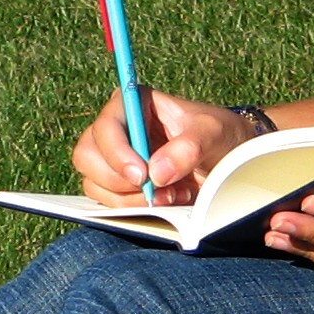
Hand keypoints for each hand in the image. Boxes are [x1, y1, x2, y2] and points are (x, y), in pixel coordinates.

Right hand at [70, 88, 257, 206]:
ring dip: (130, 199)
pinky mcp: (117, 185)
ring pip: (94, 183)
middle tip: (153, 191)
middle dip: (118, 180)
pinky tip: (166, 200)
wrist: (226, 159)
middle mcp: (116, 130)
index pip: (106, 126)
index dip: (117, 152)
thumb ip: (189, 148)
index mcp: (133, 104)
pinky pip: (108, 203)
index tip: (142, 175)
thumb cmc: (218, 135)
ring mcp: (112, 159)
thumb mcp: (213, 133)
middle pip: (87, 156)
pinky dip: (135, 209)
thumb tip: (156, 173)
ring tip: (170, 195)